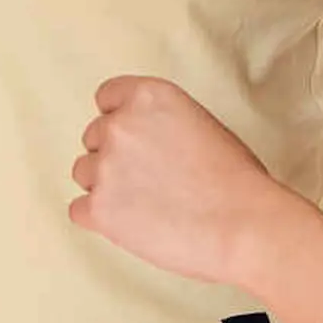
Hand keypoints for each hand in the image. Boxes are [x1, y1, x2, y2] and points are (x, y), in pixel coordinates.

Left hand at [70, 76, 287, 287]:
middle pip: (94, 138)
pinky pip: (78, 210)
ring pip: (84, 173)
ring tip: (146, 206)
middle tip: (149, 181)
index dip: (120, 120)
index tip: (135, 140)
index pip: (107, 97)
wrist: (244, 225)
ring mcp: (105, 166)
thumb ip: (160, 124)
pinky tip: (132, 225)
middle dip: (115, 158)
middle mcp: (120, 125)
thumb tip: (143, 141)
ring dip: (107, 188)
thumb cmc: (236, 181)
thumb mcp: (200, 124)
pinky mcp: (98, 208)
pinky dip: (100, 220)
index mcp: (148, 97)